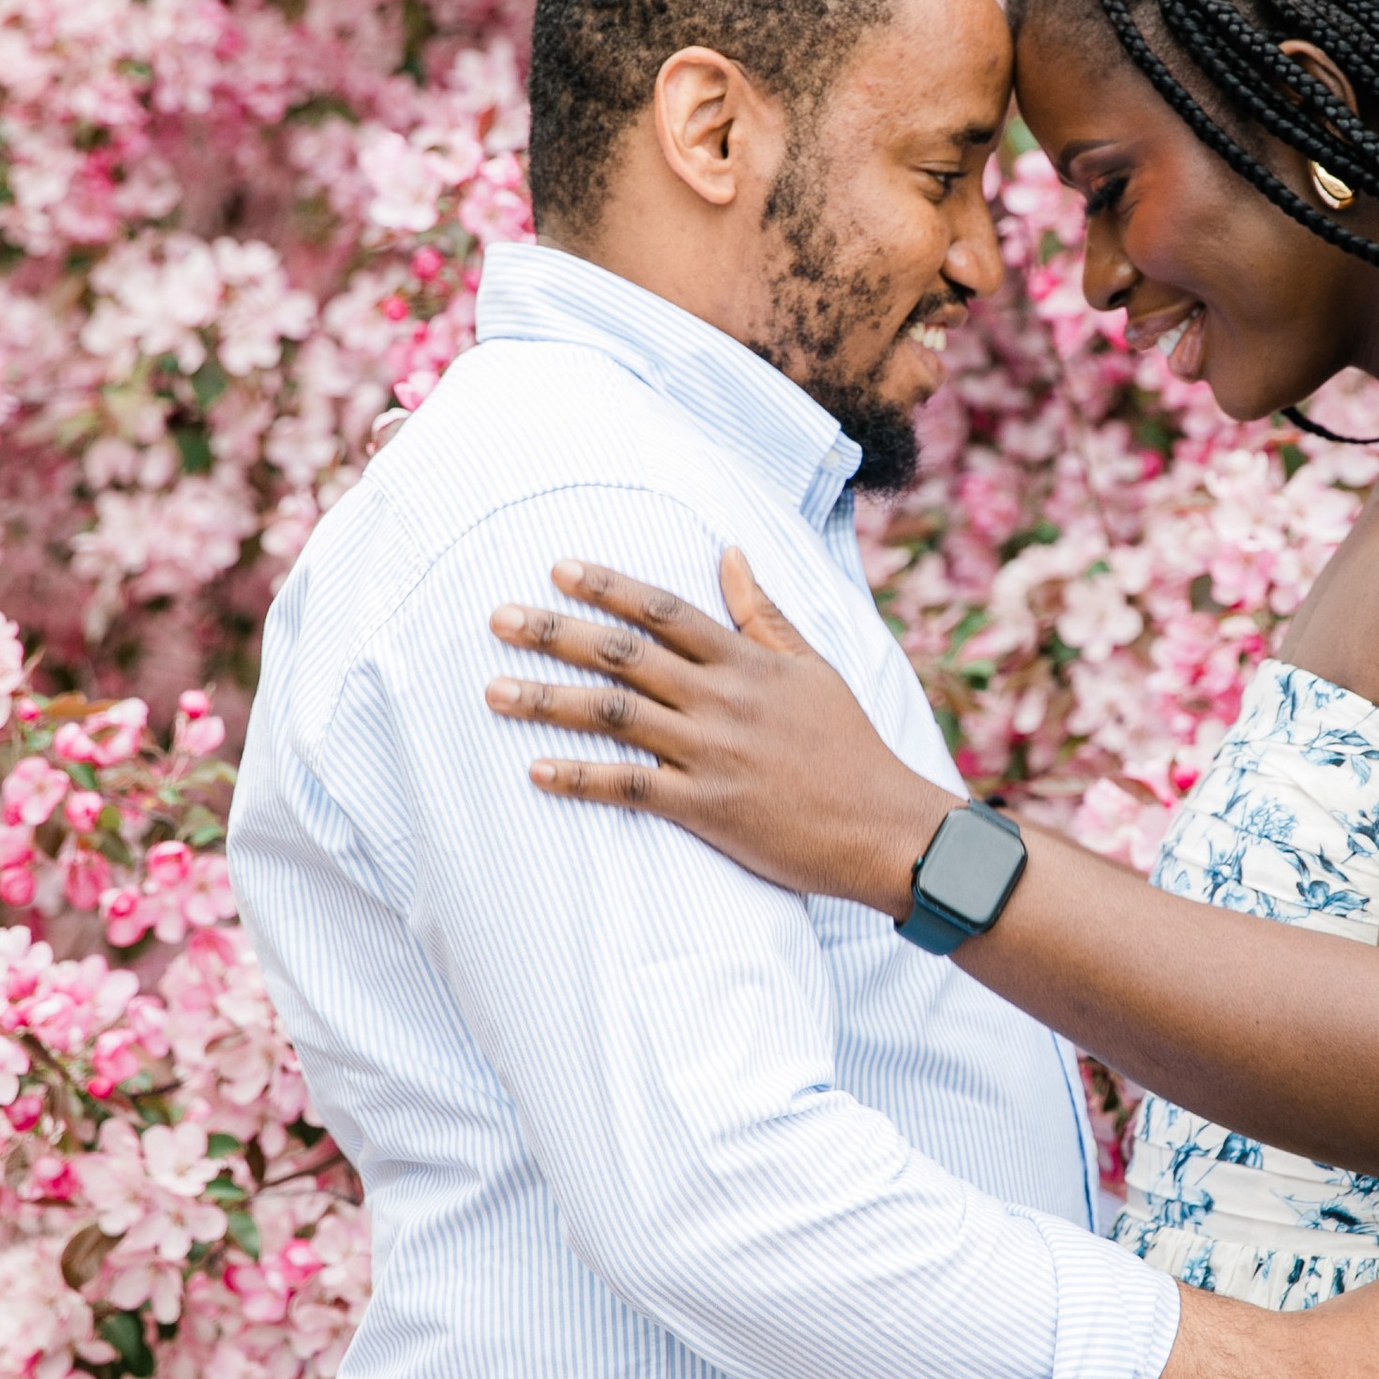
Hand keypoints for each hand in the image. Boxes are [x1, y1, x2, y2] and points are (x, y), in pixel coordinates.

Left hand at [485, 551, 947, 911]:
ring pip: (615, 716)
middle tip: (498, 618)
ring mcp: (711, 753)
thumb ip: (763, 612)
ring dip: (548, 701)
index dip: (608, 586)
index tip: (557, 569)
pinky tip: (537, 771)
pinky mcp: (707, 807)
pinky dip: (583, 778)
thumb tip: (729, 551)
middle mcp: (721, 699)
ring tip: (493, 691)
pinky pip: (632, 788)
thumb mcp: (813, 667)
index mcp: (747, 661)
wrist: (886, 828)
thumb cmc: (851, 747)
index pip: (665, 610)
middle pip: (624, 655)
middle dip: (556, 632)